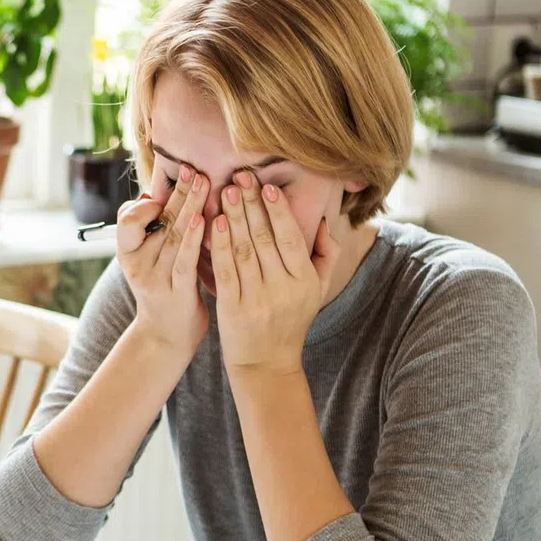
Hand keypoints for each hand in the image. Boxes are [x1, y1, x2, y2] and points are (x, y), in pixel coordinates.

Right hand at [118, 163, 209, 356]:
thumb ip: (150, 229)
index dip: (143, 202)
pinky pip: (185, 260)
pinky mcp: (177, 293)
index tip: (165, 184)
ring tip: (204, 182)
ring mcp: (156, 279)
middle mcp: (137, 265)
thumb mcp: (147, 258)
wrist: (166, 336)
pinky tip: (204, 219)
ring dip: (190, 206)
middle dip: (177, 192)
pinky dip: (193, 238)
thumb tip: (154, 195)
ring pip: (173, 235)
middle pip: (157, 221)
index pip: (126, 220)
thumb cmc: (162, 288)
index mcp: (127, 253)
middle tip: (194, 169)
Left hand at [209, 171, 337, 375]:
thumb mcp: (318, 290)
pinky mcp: (232, 308)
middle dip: (252, 204)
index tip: (267, 184)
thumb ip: (325, 254)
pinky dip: (219, 244)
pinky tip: (215, 222)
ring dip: (234, 216)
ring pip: (243, 249)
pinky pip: (225, 270)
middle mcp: (282, 289)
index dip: (278, 210)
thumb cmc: (292, 319)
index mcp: (305, 281)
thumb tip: (324, 219)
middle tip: (240, 177)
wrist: (266, 363)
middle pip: (264, 238)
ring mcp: (256, 299)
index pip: (290, 237)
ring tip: (225, 191)